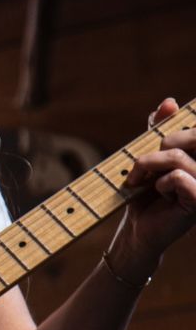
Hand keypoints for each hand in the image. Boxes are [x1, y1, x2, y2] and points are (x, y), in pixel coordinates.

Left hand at [113, 98, 195, 273]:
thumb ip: (161, 128)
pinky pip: (177, 178)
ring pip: (178, 157)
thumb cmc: (146, 191)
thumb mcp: (150, 154)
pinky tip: (161, 196)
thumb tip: (170, 102)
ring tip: (141, 181)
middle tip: (142, 164)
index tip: (160, 143)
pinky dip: (160, 185)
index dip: (176, 128)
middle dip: (160, 145)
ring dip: (148, 166)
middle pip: (191, 136)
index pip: (194, 127)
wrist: (138, 227)